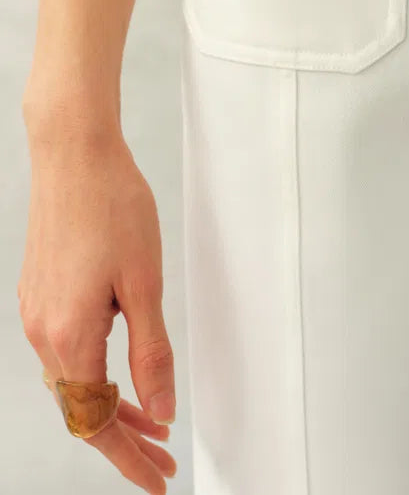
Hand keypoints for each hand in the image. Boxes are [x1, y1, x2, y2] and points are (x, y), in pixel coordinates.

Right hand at [18, 113, 176, 494]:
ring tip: (151, 420)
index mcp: (70, 336)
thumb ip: (151, 352)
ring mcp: (36, 312)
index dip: (129, 458)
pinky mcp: (40, 293)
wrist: (74, 155)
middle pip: (82, 409)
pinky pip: (66, 352)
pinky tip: (120, 366)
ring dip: (111, 405)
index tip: (158, 481)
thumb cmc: (113, 207)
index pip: (97, 422)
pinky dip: (96, 372)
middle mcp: (43, 332)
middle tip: (162, 458)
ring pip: (73, 382)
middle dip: (124, 439)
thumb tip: (159, 409)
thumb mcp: (144, 284)